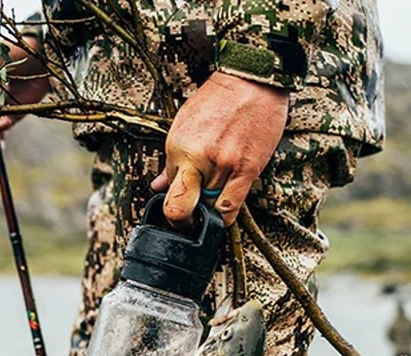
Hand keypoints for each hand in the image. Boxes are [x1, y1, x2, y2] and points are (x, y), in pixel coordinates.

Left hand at [150, 71, 288, 226]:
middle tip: (188, 221)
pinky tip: (222, 213)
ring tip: (209, 207)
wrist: (251, 79)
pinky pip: (231, 208)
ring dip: (208, 215)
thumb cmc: (217, 100)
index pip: (169, 195)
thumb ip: (171, 161)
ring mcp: (224, 167)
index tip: (176, 212)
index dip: (171, 210)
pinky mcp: (247, 171)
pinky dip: (224, 217)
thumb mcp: (183, 125)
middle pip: (186, 209)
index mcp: (179, 148)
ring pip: (210, 212)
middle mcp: (199, 160)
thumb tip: (159, 187)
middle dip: (184, 220)